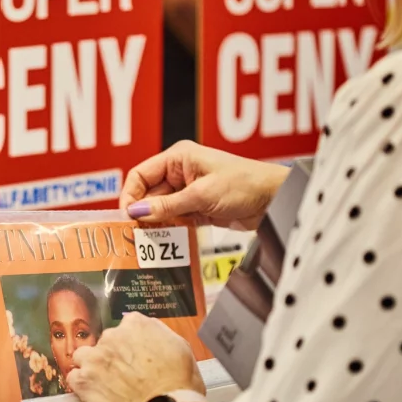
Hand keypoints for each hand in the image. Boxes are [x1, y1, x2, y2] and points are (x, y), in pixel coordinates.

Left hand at [68, 313, 204, 401]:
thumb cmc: (180, 385)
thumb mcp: (181, 349)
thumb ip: (160, 336)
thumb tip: (151, 337)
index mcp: (137, 325)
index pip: (128, 327)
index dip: (132, 344)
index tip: (137, 357)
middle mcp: (112, 336)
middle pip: (107, 342)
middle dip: (113, 356)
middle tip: (125, 375)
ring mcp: (95, 358)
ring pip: (84, 356)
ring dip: (92, 367)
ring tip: (105, 384)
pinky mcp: (84, 381)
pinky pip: (74, 378)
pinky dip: (82, 385)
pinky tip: (94, 394)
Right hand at [120, 140, 289, 230]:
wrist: (275, 199)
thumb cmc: (245, 184)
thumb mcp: (202, 195)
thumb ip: (168, 206)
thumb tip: (137, 212)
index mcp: (179, 158)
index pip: (141, 175)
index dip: (130, 195)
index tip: (126, 217)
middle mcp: (180, 173)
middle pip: (148, 194)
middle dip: (142, 214)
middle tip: (134, 235)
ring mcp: (189, 192)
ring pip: (160, 210)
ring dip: (155, 225)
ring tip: (147, 243)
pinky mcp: (197, 209)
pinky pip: (175, 220)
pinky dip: (169, 230)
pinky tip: (164, 243)